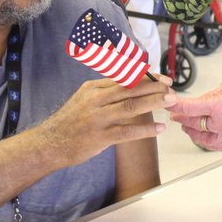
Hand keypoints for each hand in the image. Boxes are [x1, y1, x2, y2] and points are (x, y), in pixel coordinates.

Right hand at [40, 75, 174, 168]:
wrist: (50, 143)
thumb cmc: (70, 122)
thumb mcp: (84, 99)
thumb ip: (105, 92)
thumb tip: (129, 85)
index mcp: (93, 88)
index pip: (124, 78)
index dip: (146, 77)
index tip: (163, 78)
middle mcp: (96, 100)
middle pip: (131, 89)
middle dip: (154, 87)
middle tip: (172, 88)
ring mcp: (98, 118)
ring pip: (131, 106)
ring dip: (154, 102)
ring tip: (170, 101)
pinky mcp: (100, 137)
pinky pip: (128, 131)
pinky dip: (146, 129)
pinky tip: (160, 128)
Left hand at [167, 73, 221, 150]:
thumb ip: (209, 97)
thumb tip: (196, 104)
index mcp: (219, 106)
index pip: (189, 108)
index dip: (175, 107)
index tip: (167, 105)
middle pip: (194, 124)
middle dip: (182, 118)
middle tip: (175, 114)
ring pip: (202, 138)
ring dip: (192, 131)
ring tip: (186, 126)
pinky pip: (216, 146)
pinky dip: (206, 141)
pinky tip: (202, 136)